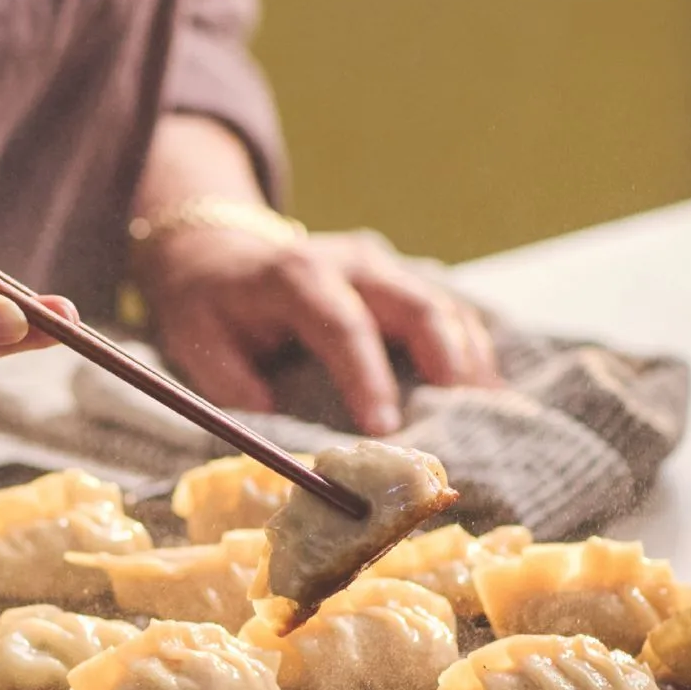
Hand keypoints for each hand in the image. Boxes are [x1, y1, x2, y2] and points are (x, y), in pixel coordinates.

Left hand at [133, 226, 498, 435]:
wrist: (220, 252)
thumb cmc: (210, 308)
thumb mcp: (197, 342)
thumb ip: (231, 386)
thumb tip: (282, 437)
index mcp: (296, 275)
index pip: (342, 323)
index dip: (367, 376)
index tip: (384, 431)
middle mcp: (351, 263)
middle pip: (415, 304)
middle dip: (447, 361)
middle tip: (466, 419)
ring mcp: (386, 269)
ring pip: (446, 308)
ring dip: (472, 364)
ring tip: (494, 419)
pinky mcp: (406, 283)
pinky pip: (453, 316)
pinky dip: (474, 358)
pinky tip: (491, 402)